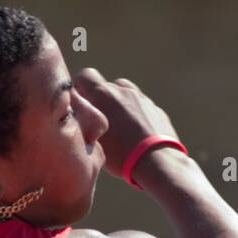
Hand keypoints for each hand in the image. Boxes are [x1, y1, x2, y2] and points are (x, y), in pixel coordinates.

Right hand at [73, 68, 182, 184]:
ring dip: (120, 106)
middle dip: (102, 101)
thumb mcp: (91, 139)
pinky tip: (136, 136)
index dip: (81, 87)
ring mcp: (142, 98)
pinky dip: (136, 116)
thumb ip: (84, 121)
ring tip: (120, 129)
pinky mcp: (156, 109)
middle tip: (101, 124)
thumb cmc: (120, 154)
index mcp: (103, 95)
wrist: (156, 161)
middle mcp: (123, 91)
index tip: (82, 104)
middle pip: (107, 87)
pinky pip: (141, 107)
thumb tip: (80, 113)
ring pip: (125, 95)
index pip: (86, 75)